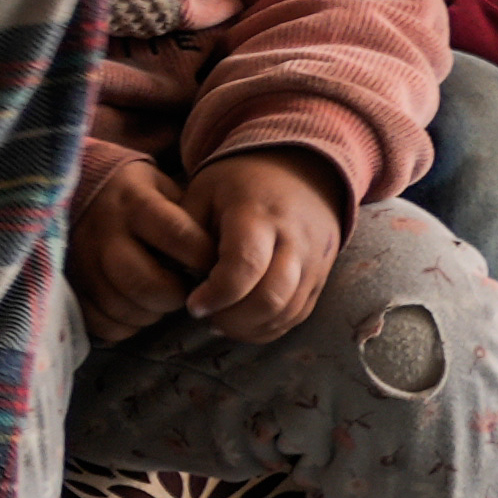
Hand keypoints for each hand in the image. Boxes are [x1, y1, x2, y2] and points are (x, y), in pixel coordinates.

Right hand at [60, 149, 205, 342]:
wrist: (78, 188)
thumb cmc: (137, 196)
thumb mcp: (164, 190)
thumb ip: (188, 222)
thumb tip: (219, 266)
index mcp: (135, 202)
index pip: (178, 236)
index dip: (203, 259)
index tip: (212, 266)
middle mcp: (103, 230)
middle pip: (143, 282)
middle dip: (173, 296)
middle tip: (183, 290)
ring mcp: (79, 259)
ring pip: (121, 307)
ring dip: (149, 313)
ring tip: (158, 299)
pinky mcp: (68, 282)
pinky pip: (99, 322)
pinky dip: (123, 325)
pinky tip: (133, 309)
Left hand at [180, 151, 345, 346]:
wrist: (299, 169)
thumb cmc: (237, 183)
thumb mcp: (202, 192)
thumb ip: (185, 234)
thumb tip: (177, 280)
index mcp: (258, 213)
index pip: (245, 265)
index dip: (217, 294)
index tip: (193, 304)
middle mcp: (294, 239)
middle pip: (270, 297)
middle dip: (232, 319)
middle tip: (204, 315)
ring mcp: (314, 260)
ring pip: (287, 312)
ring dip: (248, 328)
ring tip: (218, 320)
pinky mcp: (321, 276)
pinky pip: (298, 315)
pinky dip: (268, 327)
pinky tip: (241, 321)